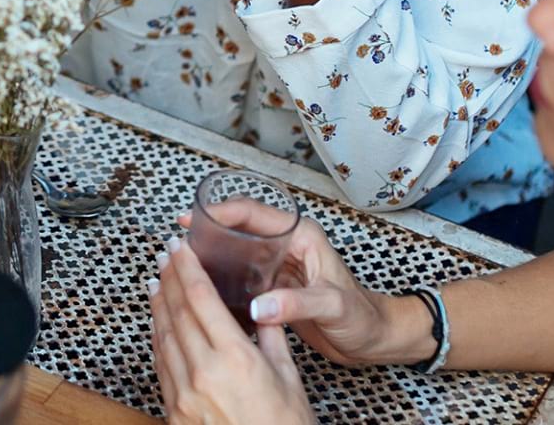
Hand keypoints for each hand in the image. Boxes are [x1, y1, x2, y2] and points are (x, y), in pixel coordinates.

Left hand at [150, 238, 314, 424]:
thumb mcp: (289, 377)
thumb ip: (272, 337)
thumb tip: (262, 307)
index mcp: (236, 358)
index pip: (200, 298)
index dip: (186, 267)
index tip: (179, 247)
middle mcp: (204, 371)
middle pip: (177, 311)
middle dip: (169, 278)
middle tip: (166, 255)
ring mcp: (185, 393)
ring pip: (164, 335)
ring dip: (158, 304)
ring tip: (157, 280)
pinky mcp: (175, 410)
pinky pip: (162, 364)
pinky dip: (158, 337)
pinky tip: (160, 323)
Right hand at [181, 206, 425, 367]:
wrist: (375, 340)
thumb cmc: (363, 318)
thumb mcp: (333, 307)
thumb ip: (298, 304)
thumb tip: (259, 307)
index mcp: (302, 236)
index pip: (253, 213)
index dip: (220, 213)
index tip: (192, 220)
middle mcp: (288, 245)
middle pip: (240, 227)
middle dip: (209, 230)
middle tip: (179, 242)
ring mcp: (280, 265)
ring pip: (238, 249)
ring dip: (213, 252)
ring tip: (184, 262)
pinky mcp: (276, 286)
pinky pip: (242, 272)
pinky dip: (223, 275)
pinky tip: (206, 287)